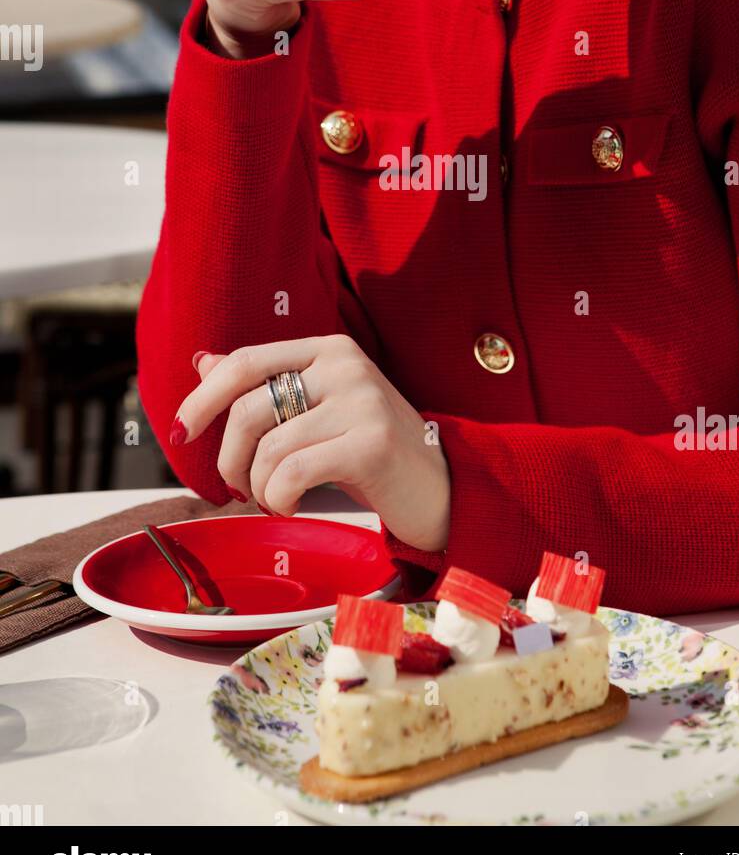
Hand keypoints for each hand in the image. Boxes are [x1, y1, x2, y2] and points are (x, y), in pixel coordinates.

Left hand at [172, 335, 450, 551]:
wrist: (441, 487)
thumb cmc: (370, 451)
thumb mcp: (316, 411)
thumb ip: (265, 385)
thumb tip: (202, 360)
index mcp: (329, 350)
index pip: (247, 362)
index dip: (203, 396)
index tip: (181, 431)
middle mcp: (346, 366)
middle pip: (249, 408)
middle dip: (228, 458)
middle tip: (237, 487)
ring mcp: (362, 403)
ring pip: (269, 448)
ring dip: (257, 486)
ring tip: (274, 499)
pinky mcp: (371, 445)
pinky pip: (294, 473)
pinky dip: (280, 498)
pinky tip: (293, 505)